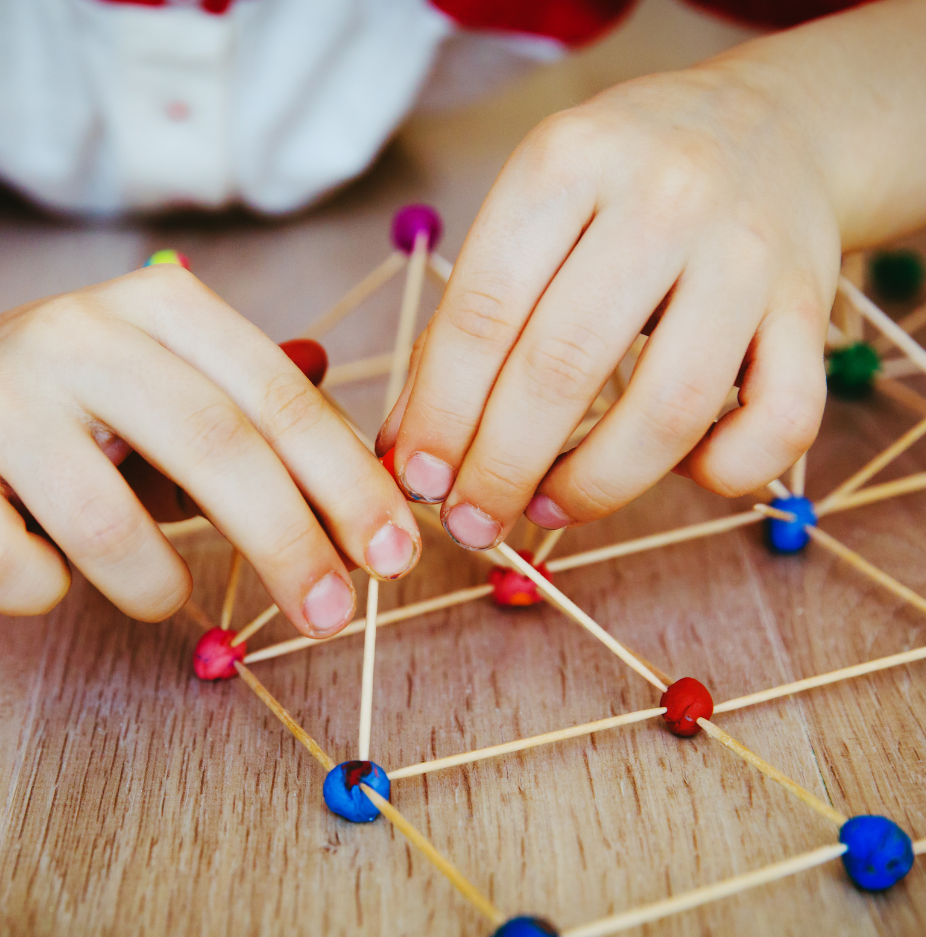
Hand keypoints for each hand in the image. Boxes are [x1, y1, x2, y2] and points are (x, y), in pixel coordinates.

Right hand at [0, 266, 419, 630]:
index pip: (278, 397)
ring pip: (110, 525)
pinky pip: (11, 567)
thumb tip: (384, 486)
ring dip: (159, 586)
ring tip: (164, 595)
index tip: (395, 553)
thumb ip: (276, 424)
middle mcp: (80, 335)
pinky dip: (48, 593)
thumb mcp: (187, 387)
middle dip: (291, 546)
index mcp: (163, 307)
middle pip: (214, 448)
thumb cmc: (93, 410)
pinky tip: (56, 576)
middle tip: (333, 617)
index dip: (347, 482)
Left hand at [378, 64, 839, 545]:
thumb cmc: (621, 191)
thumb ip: (466, 326)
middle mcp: (665, 198)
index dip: (440, 415)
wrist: (773, 128)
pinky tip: (676, 468)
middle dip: (500, 469)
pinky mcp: (811, 307)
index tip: (418, 482)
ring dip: (594, 488)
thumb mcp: (531, 216)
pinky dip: (720, 472)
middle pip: (563, 367)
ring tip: (546, 509)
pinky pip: (778, 424)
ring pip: (669, 410)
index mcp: (569, 162)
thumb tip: (409, 453)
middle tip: (470, 525)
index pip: (484, 312)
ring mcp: (749, 253)